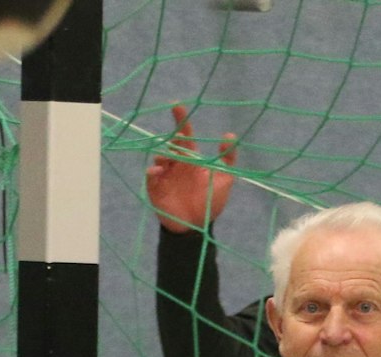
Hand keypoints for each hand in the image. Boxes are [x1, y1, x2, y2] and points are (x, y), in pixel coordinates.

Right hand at [146, 104, 237, 233]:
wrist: (197, 227)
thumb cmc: (210, 203)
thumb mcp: (224, 180)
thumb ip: (228, 159)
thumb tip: (229, 136)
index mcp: (192, 160)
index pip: (185, 136)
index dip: (181, 121)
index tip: (177, 105)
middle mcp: (177, 165)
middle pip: (171, 146)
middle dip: (173, 142)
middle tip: (181, 143)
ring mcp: (165, 176)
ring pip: (160, 158)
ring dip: (164, 156)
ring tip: (169, 162)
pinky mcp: (156, 189)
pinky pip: (150, 176)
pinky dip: (152, 172)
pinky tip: (158, 172)